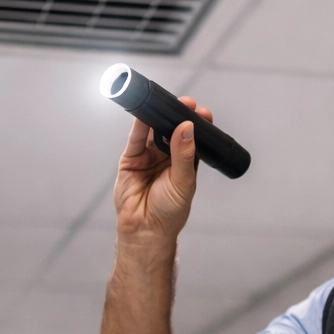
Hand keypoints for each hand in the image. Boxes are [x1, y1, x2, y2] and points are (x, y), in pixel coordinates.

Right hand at [113, 96, 209, 243]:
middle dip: (178, 115)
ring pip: (153, 130)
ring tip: (166, 103)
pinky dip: (139, 124)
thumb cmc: (169, 212)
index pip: (193, 137)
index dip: (197, 123)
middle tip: (186, 104)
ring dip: (159, 116)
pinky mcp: (131, 158)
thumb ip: (183, 155)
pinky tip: (144, 113)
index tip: (202, 112)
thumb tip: (187, 128)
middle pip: (172, 128)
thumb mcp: (182, 183)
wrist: (145, 230)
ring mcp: (148, 155)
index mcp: (185, 161)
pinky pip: (135, 138)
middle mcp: (167, 155)